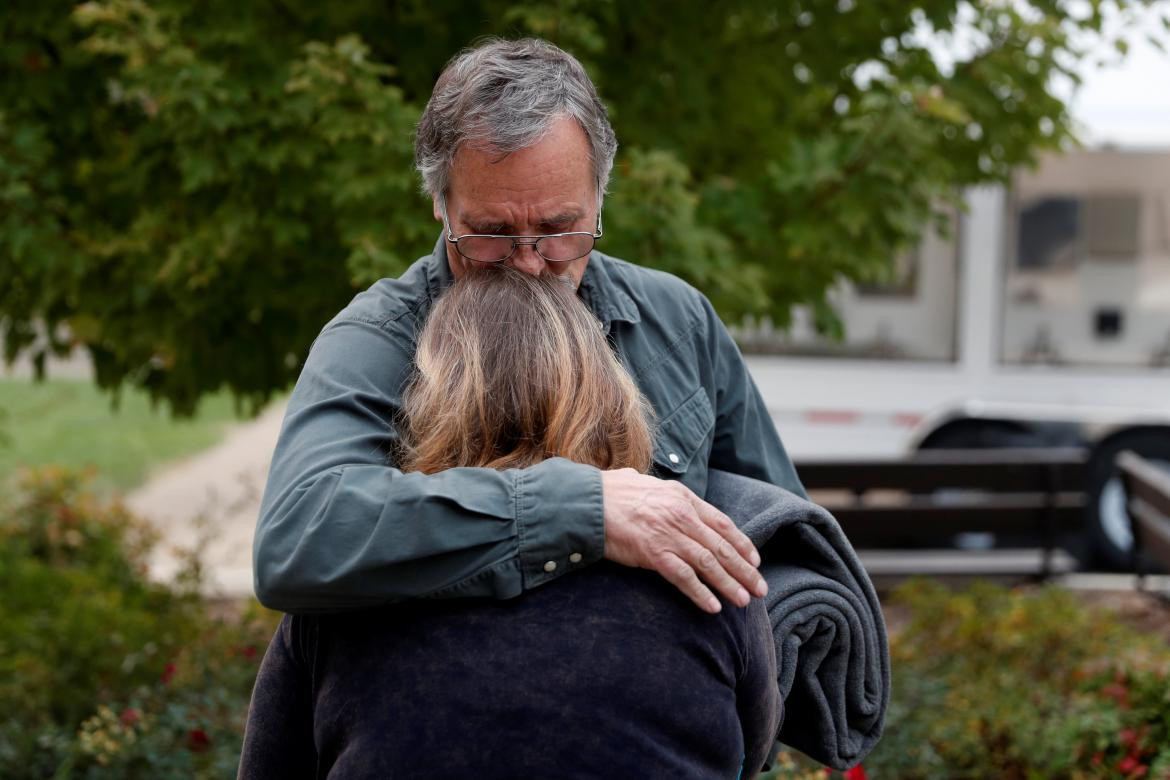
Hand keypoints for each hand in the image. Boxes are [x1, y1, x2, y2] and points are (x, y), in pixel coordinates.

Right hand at [600, 468, 766, 613]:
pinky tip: (713, 607)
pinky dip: (701, 593)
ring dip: (729, 584)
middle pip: (722, 546)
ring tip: (744, 600)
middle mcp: (681, 515)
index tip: (755, 560)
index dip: (742, 544)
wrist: (587, 502)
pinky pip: (683, 577)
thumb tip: (672, 496)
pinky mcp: (653, 553)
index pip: (722, 523)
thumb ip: (667, 495)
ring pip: (709, 563)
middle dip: (744, 570)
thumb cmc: (612, 492)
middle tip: (760, 588)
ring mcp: (668, 534)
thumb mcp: (649, 484)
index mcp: (683, 497)